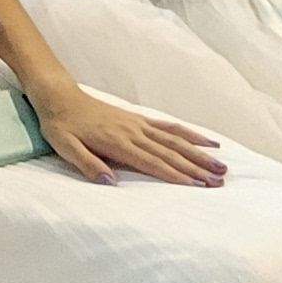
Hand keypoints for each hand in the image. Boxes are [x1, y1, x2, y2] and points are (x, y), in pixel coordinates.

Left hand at [34, 86, 226, 187]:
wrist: (59, 96)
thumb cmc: (60, 125)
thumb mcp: (64, 147)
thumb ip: (86, 164)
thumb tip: (109, 182)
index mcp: (117, 143)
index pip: (152, 162)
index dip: (176, 175)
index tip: (198, 186)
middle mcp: (133, 133)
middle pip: (170, 153)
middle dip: (196, 168)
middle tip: (220, 181)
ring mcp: (139, 125)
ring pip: (176, 140)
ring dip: (200, 154)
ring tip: (222, 167)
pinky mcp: (140, 119)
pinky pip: (170, 127)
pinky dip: (191, 134)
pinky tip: (209, 142)